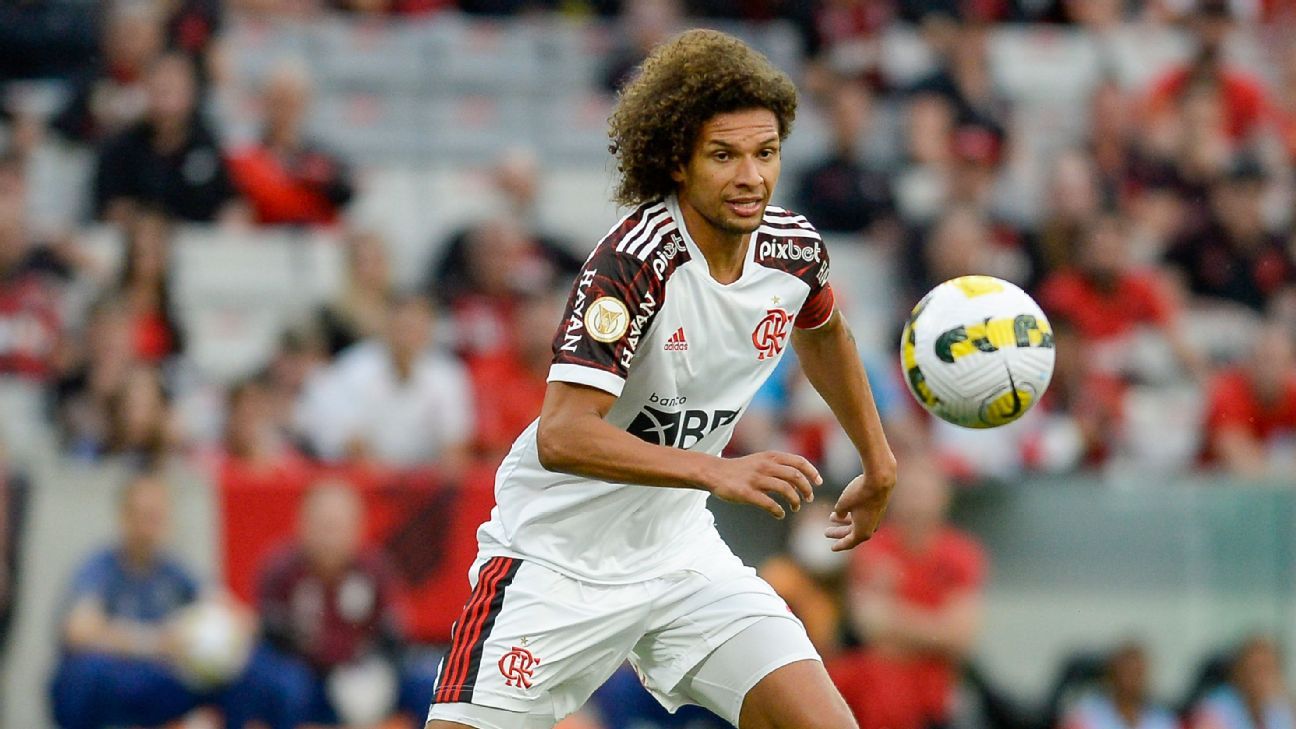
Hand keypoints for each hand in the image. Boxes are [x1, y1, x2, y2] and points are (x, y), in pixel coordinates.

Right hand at [703, 451, 821, 519]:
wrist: (715, 473)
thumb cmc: (740, 469)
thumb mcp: (760, 460)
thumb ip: (778, 465)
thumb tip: (799, 479)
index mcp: (770, 457)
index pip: (798, 461)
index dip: (812, 472)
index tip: (818, 482)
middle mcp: (765, 466)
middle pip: (795, 476)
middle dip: (806, 489)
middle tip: (809, 498)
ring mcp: (756, 479)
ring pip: (785, 489)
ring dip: (795, 501)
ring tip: (795, 507)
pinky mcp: (746, 493)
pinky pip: (769, 503)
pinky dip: (779, 511)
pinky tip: (780, 514)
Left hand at [825, 458, 897, 551]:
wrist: (880, 480)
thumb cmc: (859, 493)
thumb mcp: (843, 504)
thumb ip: (839, 513)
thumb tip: (839, 516)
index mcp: (862, 532)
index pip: (849, 543)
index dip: (839, 545)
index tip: (832, 548)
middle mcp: (870, 527)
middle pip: (852, 534)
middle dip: (838, 533)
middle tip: (826, 532)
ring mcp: (875, 518)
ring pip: (857, 524)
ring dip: (844, 522)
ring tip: (830, 517)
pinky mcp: (878, 508)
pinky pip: (863, 517)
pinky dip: (852, 516)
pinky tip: (843, 510)